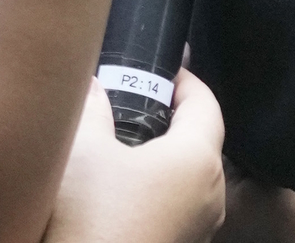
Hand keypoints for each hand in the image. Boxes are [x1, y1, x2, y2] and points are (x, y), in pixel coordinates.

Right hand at [49, 74, 227, 242]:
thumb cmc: (91, 220)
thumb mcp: (82, 149)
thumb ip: (90, 106)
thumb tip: (91, 85)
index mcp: (199, 160)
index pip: (206, 103)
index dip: (184, 79)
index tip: (161, 68)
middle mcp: (212, 196)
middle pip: (200, 141)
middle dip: (169, 119)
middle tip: (134, 102)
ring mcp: (200, 230)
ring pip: (188, 179)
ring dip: (161, 159)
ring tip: (122, 148)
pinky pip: (176, 209)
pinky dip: (156, 193)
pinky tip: (118, 193)